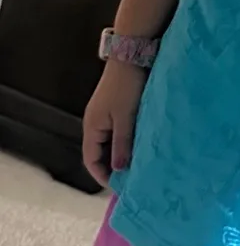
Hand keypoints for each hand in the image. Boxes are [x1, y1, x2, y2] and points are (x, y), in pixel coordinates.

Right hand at [82, 60, 146, 186]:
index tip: (119, 188)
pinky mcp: (118, 109)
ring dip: (122, 155)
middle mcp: (96, 124)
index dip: (102, 176)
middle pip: (100, 153)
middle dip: (113, 168)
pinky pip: (119, 133)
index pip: (91, 160)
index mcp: (92, 127)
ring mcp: (106, 116)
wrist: (131, 57)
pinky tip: (142, 147)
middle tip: (132, 181)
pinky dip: (127, 143)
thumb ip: (122, 145)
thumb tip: (120, 170)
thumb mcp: (125, 119)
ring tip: (139, 167)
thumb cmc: (127, 88)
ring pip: (111, 143)